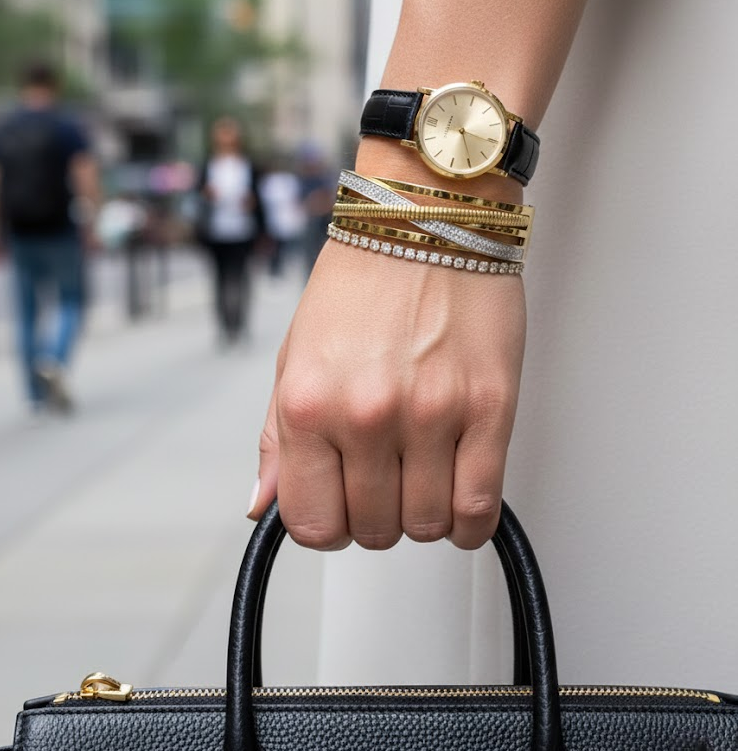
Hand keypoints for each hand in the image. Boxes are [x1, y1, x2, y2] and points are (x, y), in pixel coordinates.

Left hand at [251, 237, 525, 550]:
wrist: (427, 219)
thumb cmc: (362, 280)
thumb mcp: (295, 354)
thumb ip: (277, 438)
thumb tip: (262, 505)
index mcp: (308, 403)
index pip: (311, 522)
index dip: (327, 526)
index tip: (341, 509)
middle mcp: (364, 414)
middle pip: (373, 531)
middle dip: (377, 516)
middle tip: (385, 479)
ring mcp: (430, 414)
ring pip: (427, 526)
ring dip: (423, 514)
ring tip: (423, 475)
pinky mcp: (489, 408)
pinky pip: (480, 506)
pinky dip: (469, 520)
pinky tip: (460, 497)